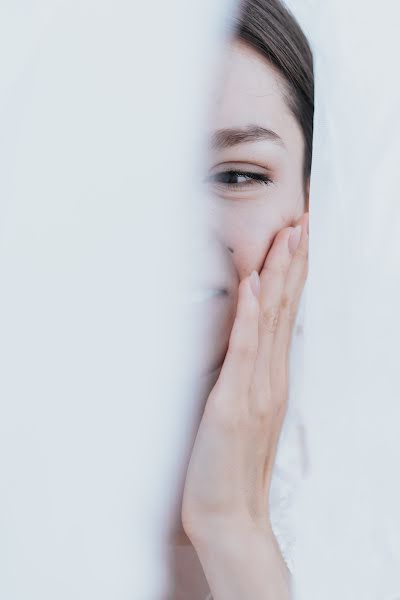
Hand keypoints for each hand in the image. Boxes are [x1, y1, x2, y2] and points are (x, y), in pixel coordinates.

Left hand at [181, 213, 308, 597]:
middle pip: (284, 310)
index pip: (283, 316)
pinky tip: (256, 286)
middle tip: (303, 224)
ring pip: (271, 322)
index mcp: (270, 379)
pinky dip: (251, 316)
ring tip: (289, 237)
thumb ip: (245, 379)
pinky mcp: (233, 404)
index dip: (291, 277)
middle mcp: (269, 378)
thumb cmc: (228, 466)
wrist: (228, 516)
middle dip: (292, 264)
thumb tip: (242, 345)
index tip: (297, 241)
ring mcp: (254, 390)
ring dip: (278, 276)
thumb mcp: (240, 414)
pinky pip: (245, 352)